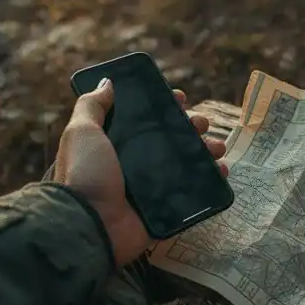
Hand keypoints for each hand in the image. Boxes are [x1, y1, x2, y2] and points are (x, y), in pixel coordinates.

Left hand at [53, 78, 228, 267]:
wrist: (90, 223)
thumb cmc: (84, 175)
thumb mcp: (81, 133)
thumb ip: (91, 106)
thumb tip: (107, 82)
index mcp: (117, 145)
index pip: (146, 121)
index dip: (164, 107)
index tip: (180, 98)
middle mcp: (136, 164)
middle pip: (171, 139)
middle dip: (191, 126)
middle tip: (202, 123)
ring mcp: (153, 188)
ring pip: (188, 164)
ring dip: (206, 151)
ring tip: (218, 147)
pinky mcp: (166, 210)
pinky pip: (195, 192)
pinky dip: (211, 181)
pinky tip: (222, 171)